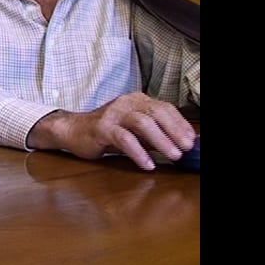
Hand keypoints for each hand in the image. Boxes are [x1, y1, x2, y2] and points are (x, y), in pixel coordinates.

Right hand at [31, 93, 196, 170]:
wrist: (72, 130)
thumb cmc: (106, 131)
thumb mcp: (134, 130)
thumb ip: (154, 134)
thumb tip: (179, 144)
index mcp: (136, 100)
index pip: (164, 108)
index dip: (180, 124)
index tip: (192, 140)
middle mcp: (126, 103)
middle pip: (156, 113)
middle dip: (174, 130)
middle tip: (186, 148)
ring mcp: (113, 114)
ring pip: (142, 123)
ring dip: (161, 140)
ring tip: (173, 155)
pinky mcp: (101, 128)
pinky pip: (123, 138)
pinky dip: (138, 152)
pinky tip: (147, 164)